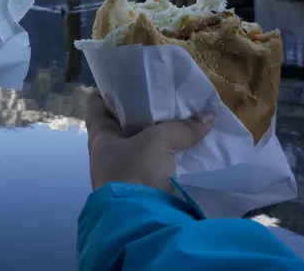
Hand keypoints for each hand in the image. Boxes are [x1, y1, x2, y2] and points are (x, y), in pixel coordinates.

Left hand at [85, 91, 213, 192]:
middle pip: (120, 126)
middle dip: (139, 114)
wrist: (139, 221)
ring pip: (138, 148)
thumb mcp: (158, 142)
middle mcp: (106, 154)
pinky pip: (152, 166)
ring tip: (177, 123)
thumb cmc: (136, 172)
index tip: (127, 81)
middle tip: (162, 100)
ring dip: (154, 138)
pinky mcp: (140, 190)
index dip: (108, 91)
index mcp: (100, 138)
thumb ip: (181, 128)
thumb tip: (207, 117)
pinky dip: (164, 158)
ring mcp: (121, 174)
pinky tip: (182, 151)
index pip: (96, 106)